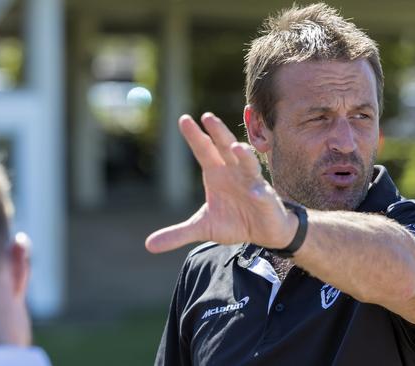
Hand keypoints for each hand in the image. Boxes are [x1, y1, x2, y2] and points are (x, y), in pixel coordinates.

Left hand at [145, 113, 296, 252]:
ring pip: (248, 164)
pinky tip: (254, 192)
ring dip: (243, 155)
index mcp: (216, 173)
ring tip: (237, 147)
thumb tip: (148, 245)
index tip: (184, 119)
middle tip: (208, 117)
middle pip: (225, 148)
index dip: (195, 136)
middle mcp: (234, 172)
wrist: (264, 233)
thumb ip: (178, 233)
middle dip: (218, 133)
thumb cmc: (235, 221)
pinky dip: (258, 193)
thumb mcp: (203, 227)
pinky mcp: (266, 199)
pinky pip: (262, 194)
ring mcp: (252, 183)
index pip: (204, 150)